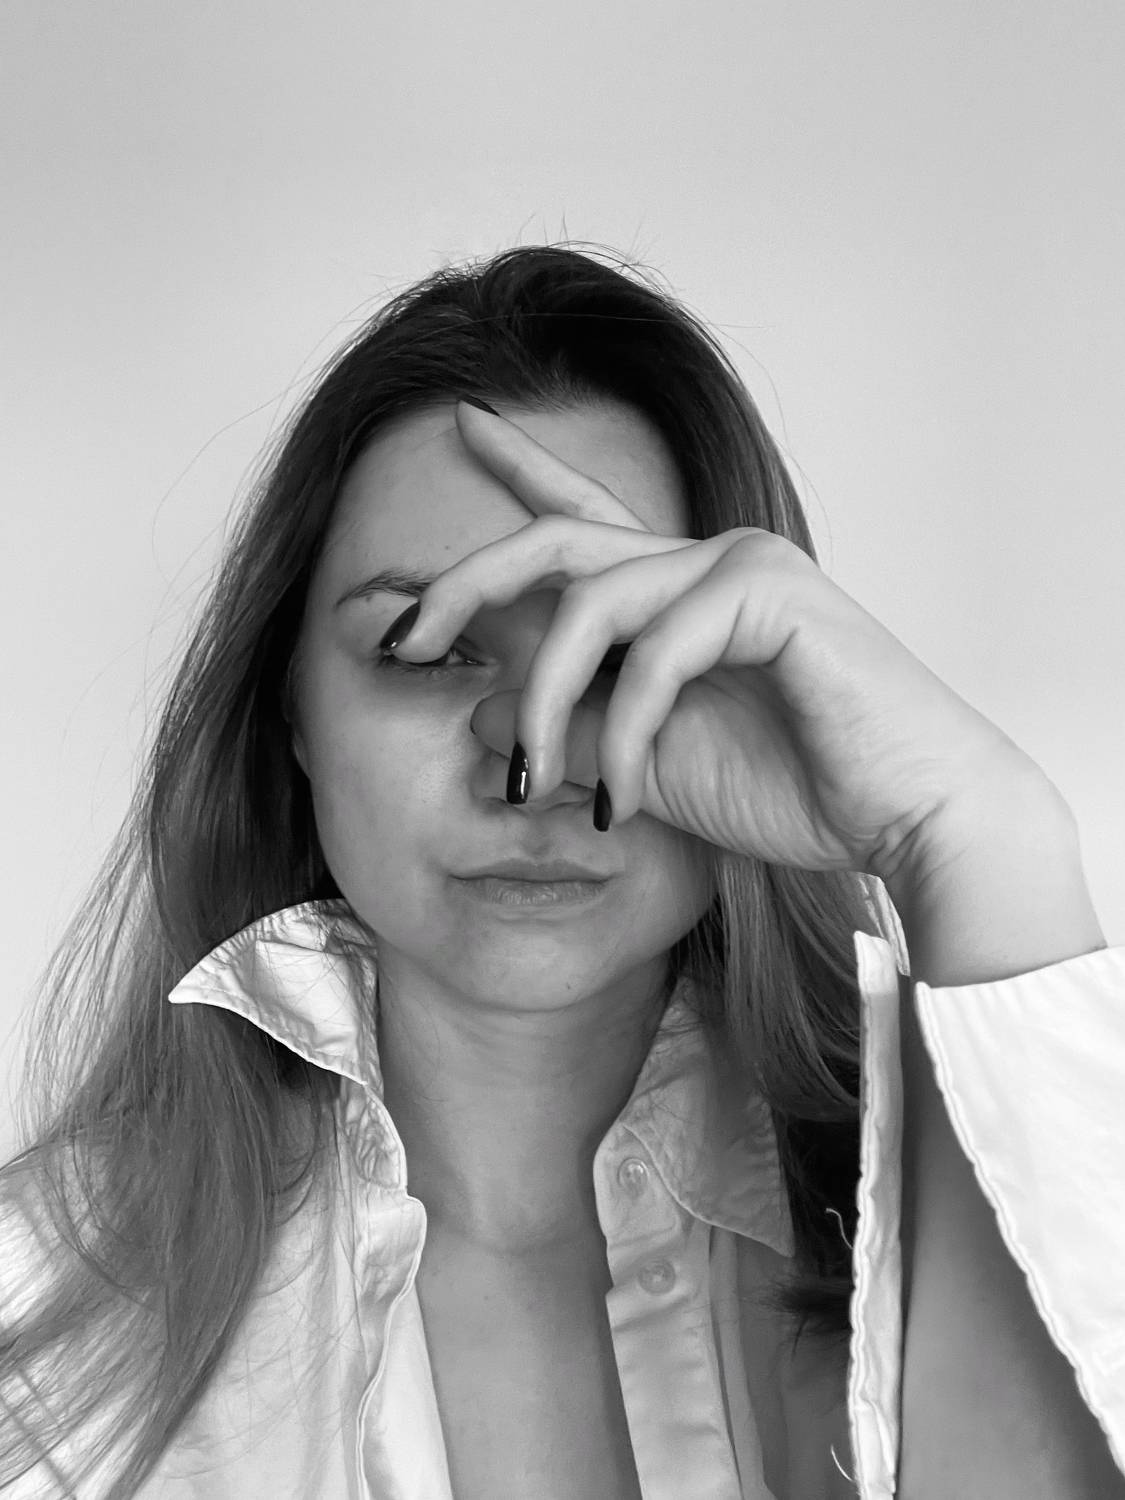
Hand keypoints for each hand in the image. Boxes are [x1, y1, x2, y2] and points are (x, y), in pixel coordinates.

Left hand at [389, 401, 1051, 882]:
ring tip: (531, 787)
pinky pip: (654, 653)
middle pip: (556, 540)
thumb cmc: (795, 787)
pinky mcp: (768, 592)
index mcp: (678, 591)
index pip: (584, 517)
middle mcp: (704, 559)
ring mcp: (739, 565)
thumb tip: (477, 711)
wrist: (907, 819)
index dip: (520, 469)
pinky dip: (626, 734)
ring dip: (544, 702)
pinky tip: (625, 802)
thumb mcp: (646, 763)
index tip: (460, 425)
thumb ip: (571, 728)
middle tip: (400, 638)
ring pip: (590, 604)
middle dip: (465, 583)